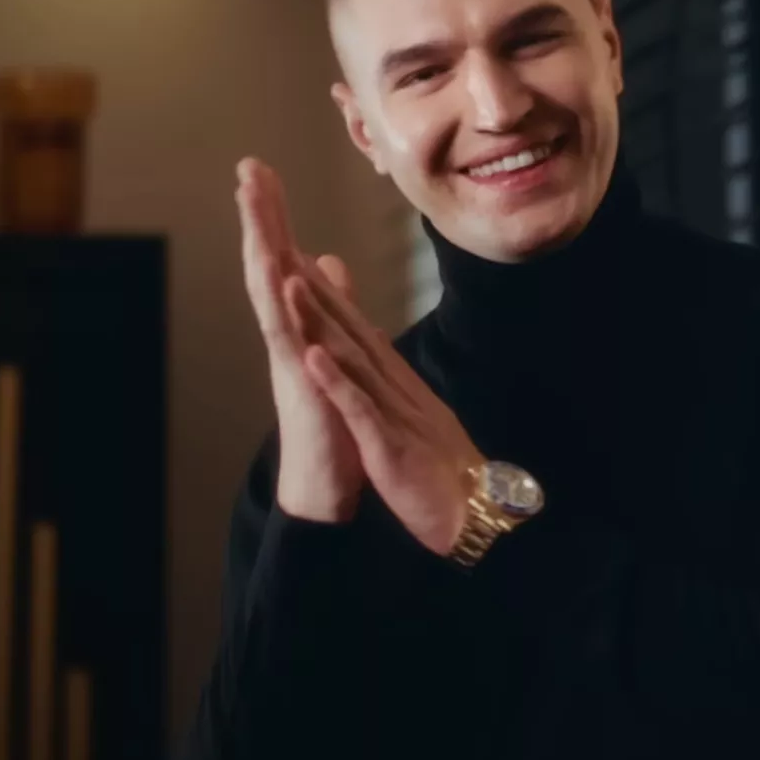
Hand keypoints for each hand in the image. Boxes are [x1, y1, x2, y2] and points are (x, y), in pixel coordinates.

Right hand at [237, 158, 364, 521]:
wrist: (325, 477)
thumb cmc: (329, 414)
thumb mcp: (334, 346)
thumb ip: (330, 304)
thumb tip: (326, 261)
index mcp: (298, 322)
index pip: (283, 256)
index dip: (273, 215)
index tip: (262, 171)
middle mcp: (287, 332)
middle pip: (268, 262)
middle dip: (258, 216)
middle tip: (247, 167)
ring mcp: (288, 354)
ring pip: (269, 290)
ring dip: (260, 245)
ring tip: (251, 204)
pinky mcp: (298, 381)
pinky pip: (287, 337)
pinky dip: (282, 305)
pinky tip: (279, 274)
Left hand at [284, 255, 481, 555]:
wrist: (474, 515)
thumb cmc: (443, 472)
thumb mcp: (414, 417)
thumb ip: (393, 381)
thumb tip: (372, 346)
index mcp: (398, 384)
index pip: (358, 330)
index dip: (327, 295)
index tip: (298, 258)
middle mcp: (396, 387)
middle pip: (352, 331)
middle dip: (317, 290)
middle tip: (284, 244)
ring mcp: (393, 413)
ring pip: (352, 359)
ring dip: (322, 322)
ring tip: (290, 281)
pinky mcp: (388, 445)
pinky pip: (360, 409)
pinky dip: (336, 382)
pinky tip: (313, 356)